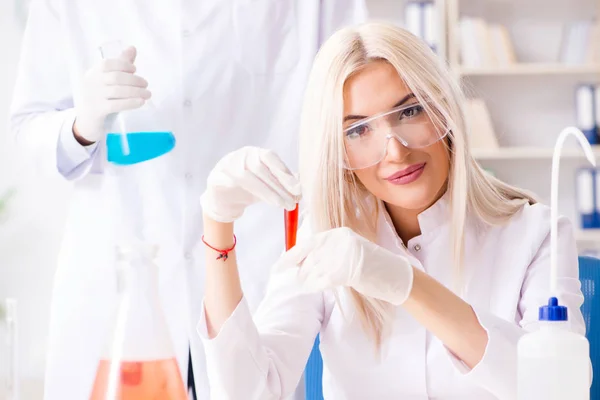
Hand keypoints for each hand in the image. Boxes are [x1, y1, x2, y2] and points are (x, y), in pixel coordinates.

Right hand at [73, 46, 150, 142]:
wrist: (86, 120)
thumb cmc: (100, 97)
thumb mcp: (107, 80)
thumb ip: (120, 64)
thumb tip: (132, 48)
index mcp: (93, 73)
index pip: (107, 64)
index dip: (123, 65)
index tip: (134, 70)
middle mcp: (91, 83)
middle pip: (115, 77)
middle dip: (133, 80)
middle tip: (146, 84)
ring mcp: (93, 97)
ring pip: (118, 91)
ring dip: (136, 91)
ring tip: (148, 94)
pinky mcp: (98, 110)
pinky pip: (116, 105)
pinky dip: (131, 102)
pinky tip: (141, 102)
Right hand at [200, 146, 300, 222]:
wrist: (223, 197)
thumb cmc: (249, 188)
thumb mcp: (268, 185)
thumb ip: (282, 183)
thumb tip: (300, 187)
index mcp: (256, 153)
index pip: (271, 158)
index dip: (284, 173)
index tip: (297, 189)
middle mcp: (242, 156)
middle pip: (261, 168)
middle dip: (278, 186)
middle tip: (292, 202)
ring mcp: (228, 164)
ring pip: (247, 176)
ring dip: (267, 192)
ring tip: (281, 205)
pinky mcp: (217, 177)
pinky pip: (232, 184)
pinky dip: (248, 192)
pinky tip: (260, 202)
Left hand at [282, 227, 413, 304]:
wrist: (394, 276)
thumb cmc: (368, 267)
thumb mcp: (344, 253)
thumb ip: (323, 254)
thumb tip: (296, 263)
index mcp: (337, 234)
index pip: (305, 244)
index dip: (288, 258)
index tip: (276, 268)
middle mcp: (339, 241)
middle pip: (308, 261)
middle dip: (303, 274)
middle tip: (302, 282)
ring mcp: (343, 255)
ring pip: (312, 272)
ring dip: (309, 282)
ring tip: (315, 284)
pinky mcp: (346, 270)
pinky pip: (321, 281)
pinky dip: (316, 287)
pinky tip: (316, 288)